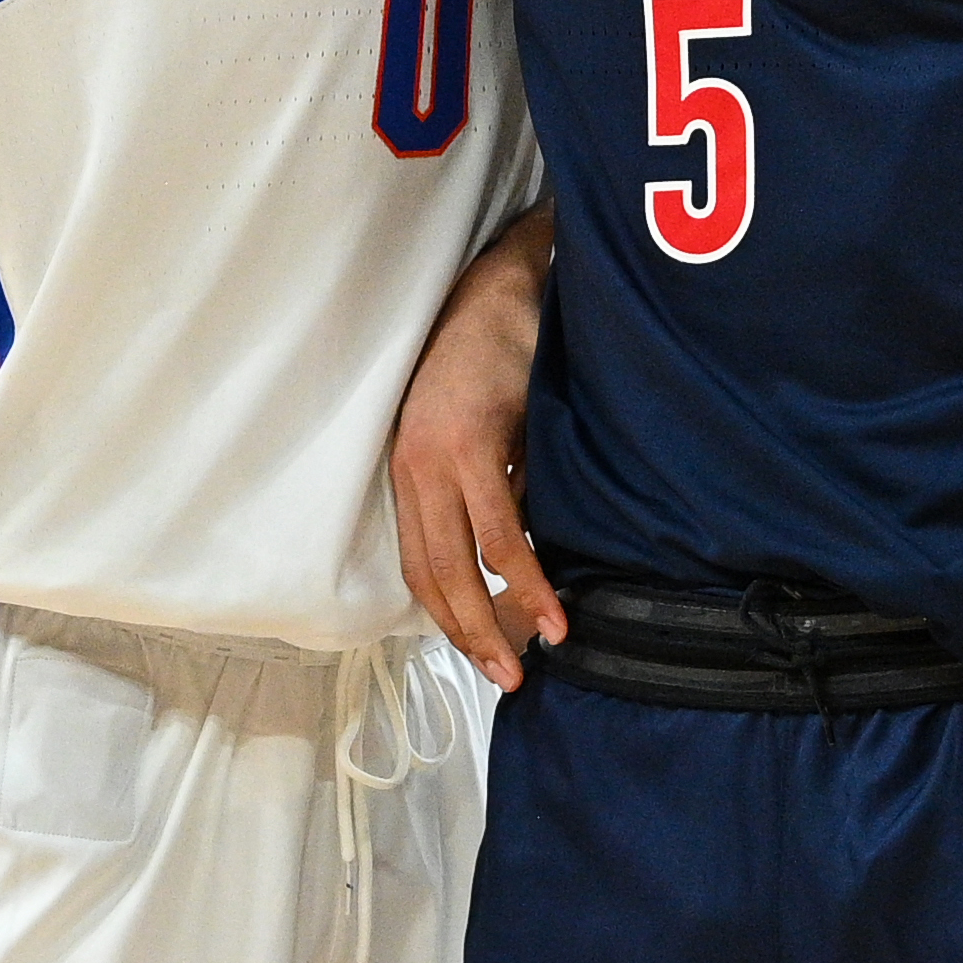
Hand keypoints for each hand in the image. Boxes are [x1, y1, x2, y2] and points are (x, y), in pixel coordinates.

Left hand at [389, 218, 563, 691]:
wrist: (507, 283)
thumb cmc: (505, 352)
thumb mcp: (491, 429)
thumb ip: (500, 487)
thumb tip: (529, 553)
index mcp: (414, 469)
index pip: (423, 565)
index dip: (452, 617)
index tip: (486, 654)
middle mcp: (415, 468)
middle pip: (434, 576)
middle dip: (470, 635)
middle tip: (507, 678)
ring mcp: (439, 456)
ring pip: (463, 562)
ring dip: (499, 618)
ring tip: (535, 653)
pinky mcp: (473, 442)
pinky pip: (499, 527)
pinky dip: (525, 574)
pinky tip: (548, 605)